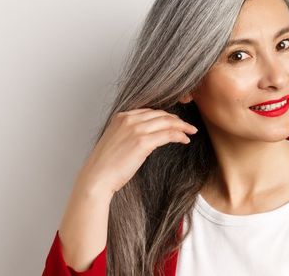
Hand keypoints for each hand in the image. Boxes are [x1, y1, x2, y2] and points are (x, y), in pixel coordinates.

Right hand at [75, 108, 198, 195]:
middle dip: (176, 119)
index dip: (165, 115)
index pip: (149, 111)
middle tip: (187, 126)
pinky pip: (167, 134)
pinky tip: (185, 140)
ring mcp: (135, 129)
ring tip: (191, 131)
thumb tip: (146, 137)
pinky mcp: (142, 142)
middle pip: (160, 114)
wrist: (97, 177)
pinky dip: (179, 135)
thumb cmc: (106, 165)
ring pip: (167, 122)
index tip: (174, 121)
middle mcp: (128, 119)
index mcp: (120, 117)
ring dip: (182, 126)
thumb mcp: (116, 141)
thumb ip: (129, 134)